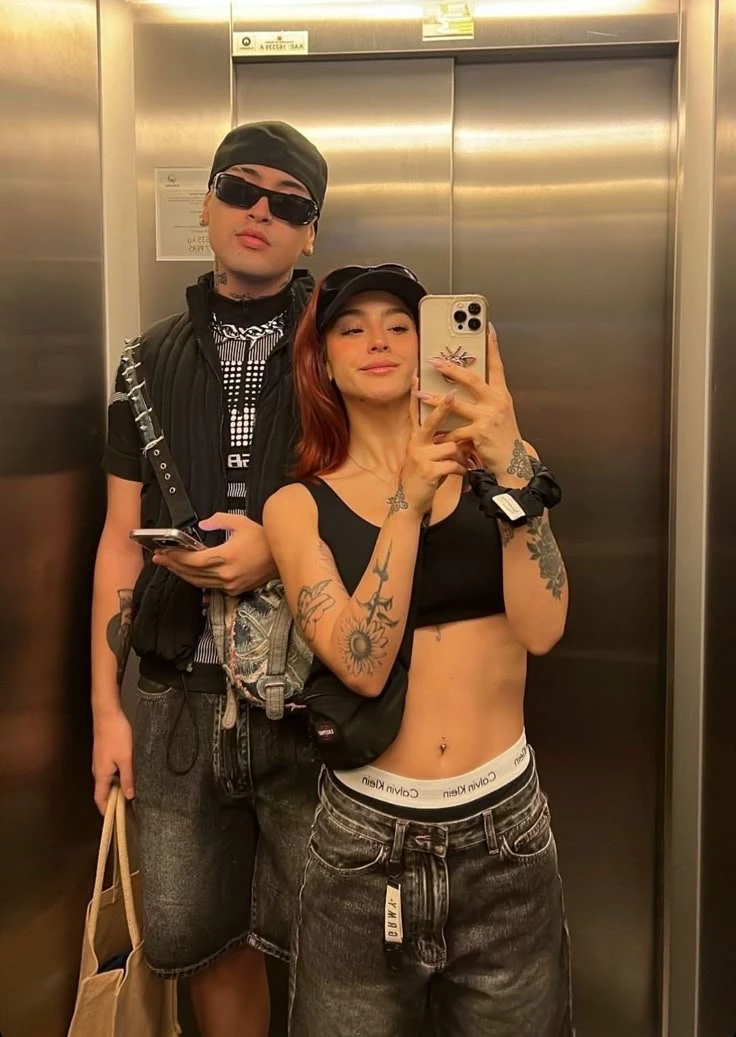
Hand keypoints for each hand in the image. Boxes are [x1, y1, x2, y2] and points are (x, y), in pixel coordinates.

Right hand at [92, 708, 133, 814]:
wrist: (107, 714)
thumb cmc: (116, 736)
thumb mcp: (126, 758)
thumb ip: (127, 778)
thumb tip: (129, 797)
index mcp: (101, 774)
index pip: (100, 799)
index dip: (105, 810)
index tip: (114, 820)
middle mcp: (97, 771)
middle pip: (103, 792)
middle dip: (112, 802)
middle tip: (127, 809)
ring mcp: (99, 762)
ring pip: (106, 782)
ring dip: (115, 789)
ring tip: (129, 795)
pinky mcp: (103, 755)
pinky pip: (108, 773)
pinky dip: (116, 779)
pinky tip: (127, 777)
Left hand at [152, 513, 275, 594]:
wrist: (282, 556)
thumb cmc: (264, 539)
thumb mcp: (240, 522)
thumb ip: (217, 521)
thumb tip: (202, 525)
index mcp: (226, 556)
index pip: (193, 560)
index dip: (176, 557)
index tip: (164, 552)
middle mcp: (227, 574)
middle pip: (192, 573)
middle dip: (173, 566)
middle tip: (159, 559)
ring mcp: (231, 584)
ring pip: (199, 582)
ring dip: (182, 575)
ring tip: (170, 567)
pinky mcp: (235, 590)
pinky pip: (210, 587)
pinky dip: (197, 581)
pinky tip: (189, 576)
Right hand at [400, 388, 467, 516]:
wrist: (410, 502)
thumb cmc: (423, 477)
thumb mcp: (426, 456)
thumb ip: (437, 443)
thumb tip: (456, 433)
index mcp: (416, 438)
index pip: (416, 413)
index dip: (416, 395)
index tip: (416, 377)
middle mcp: (416, 444)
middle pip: (431, 422)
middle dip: (442, 409)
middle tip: (452, 396)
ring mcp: (421, 457)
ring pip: (451, 446)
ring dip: (463, 455)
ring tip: (467, 464)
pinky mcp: (428, 470)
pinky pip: (453, 464)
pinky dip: (462, 470)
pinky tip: (463, 476)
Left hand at [417, 323, 522, 478]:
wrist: (512, 463)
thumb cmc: (503, 438)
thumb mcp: (500, 413)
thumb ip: (487, 398)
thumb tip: (467, 385)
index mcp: (502, 395)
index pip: (497, 366)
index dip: (492, 347)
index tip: (487, 328)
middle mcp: (497, 402)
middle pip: (472, 379)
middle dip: (451, 368)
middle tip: (433, 361)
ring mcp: (488, 417)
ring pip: (456, 403)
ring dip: (435, 399)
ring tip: (419, 393)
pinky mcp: (479, 433)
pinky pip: (455, 429)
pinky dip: (442, 432)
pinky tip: (433, 432)